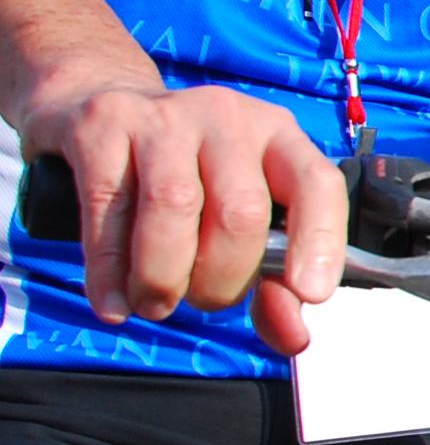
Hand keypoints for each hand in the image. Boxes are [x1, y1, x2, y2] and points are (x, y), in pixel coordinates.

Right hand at [17, 83, 345, 354]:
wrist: (94, 106)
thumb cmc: (185, 175)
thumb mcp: (238, 217)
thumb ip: (271, 282)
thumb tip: (293, 339)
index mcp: (277, 138)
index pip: (317, 184)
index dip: (320, 241)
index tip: (311, 293)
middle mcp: (227, 119)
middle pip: (240, 212)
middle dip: (223, 280)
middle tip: (202, 301)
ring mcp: (163, 117)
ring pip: (174, 208)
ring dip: (164, 277)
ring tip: (156, 302)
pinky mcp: (101, 126)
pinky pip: (109, 209)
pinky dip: (110, 270)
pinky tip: (113, 302)